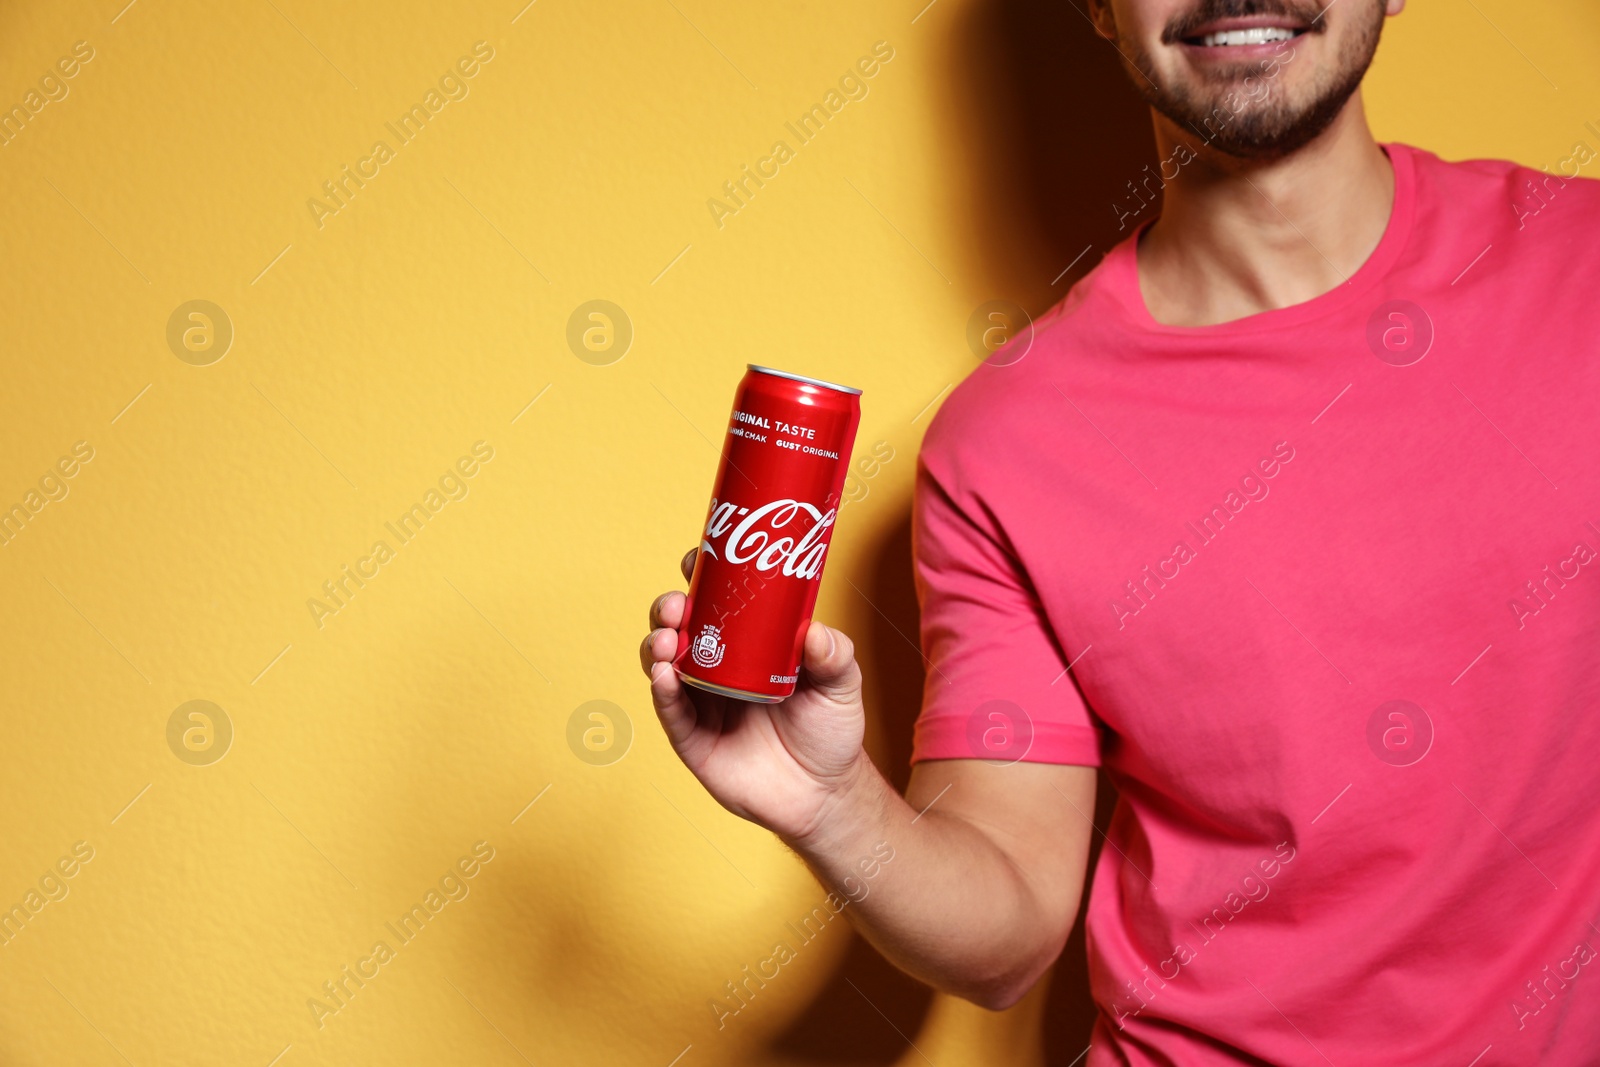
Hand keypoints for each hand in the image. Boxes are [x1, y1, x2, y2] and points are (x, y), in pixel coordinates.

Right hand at [640, 548, 867, 841]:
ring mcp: (700, 701)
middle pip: (680, 626)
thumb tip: (815, 632)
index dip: (701, 577)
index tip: (696, 557)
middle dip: (670, 607)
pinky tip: (665, 675)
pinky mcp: (692, 738)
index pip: (716, 602)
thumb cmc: (830, 730)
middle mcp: (716, 667)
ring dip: (656, 643)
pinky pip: (670, 710)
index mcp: (747, 644)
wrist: (824, 794)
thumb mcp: (841, 684)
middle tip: (679, 604)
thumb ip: (835, 655)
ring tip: (667, 638)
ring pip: (663, 663)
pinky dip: (662, 690)